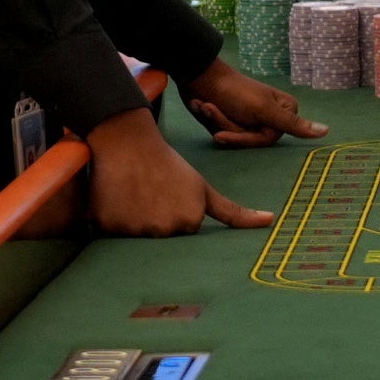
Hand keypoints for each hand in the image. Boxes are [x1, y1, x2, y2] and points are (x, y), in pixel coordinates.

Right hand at [79, 107, 268, 236]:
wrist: (129, 141)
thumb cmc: (169, 164)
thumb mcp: (203, 189)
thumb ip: (234, 213)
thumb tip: (270, 221)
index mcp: (190, 222)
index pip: (179, 234)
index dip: (172, 213)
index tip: (170, 194)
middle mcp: (165, 231)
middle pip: (157, 239)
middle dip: (152, 219)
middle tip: (150, 192)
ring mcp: (137, 230)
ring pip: (134, 236)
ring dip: (131, 219)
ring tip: (134, 192)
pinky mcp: (109, 227)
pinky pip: (110, 232)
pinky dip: (111, 217)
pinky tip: (117, 197)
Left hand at [174, 58, 324, 147]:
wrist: (200, 77)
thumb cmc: (233, 91)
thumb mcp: (263, 109)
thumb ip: (293, 124)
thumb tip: (327, 131)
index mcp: (284, 111)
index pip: (266, 140)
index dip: (242, 137)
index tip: (222, 131)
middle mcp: (271, 116)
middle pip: (250, 139)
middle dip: (226, 127)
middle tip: (211, 109)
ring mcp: (252, 118)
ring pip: (236, 136)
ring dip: (216, 121)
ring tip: (206, 104)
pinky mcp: (235, 120)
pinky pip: (225, 132)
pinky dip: (211, 120)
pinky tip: (204, 105)